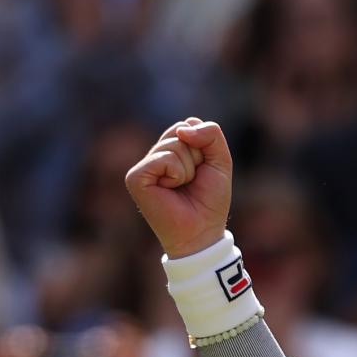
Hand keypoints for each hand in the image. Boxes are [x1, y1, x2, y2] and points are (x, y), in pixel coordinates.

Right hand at [126, 120, 233, 259]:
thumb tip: (183, 130)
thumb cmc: (210, 200)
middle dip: (196, 157)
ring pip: (174, 145)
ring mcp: (143, 166)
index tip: (202, 171)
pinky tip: (171, 189)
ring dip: (188, 169)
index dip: (204, 147)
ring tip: (182, 187)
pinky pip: (163, 159)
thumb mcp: (221, 160)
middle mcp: (155, 155)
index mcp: (170, 149)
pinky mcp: (135, 177)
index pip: (188, 124)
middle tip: (192, 181)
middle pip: (180, 131)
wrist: (202, 232)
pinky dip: (176, 174)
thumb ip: (211, 134)